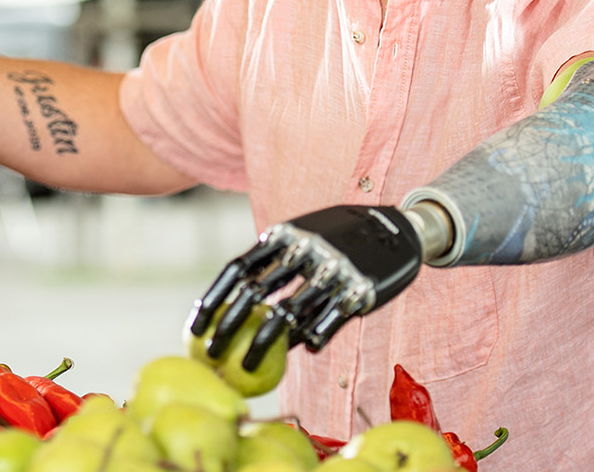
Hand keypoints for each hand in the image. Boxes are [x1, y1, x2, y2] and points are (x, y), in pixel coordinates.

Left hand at [187, 205, 422, 370]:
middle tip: (212, 355)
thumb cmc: (339, 237)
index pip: (238, 269)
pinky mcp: (360, 291)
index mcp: (286, 234)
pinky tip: (304, 349)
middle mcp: (306, 250)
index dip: (213, 299)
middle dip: (228, 328)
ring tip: (247, 368)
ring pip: (290, 315)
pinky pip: (329, 323)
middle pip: (257, 294)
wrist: (399, 227)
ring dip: (264, 346)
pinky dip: (313, 338)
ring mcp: (334, 271)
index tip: (194, 328)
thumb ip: (275, 261)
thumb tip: (238, 302)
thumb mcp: (305, 235)